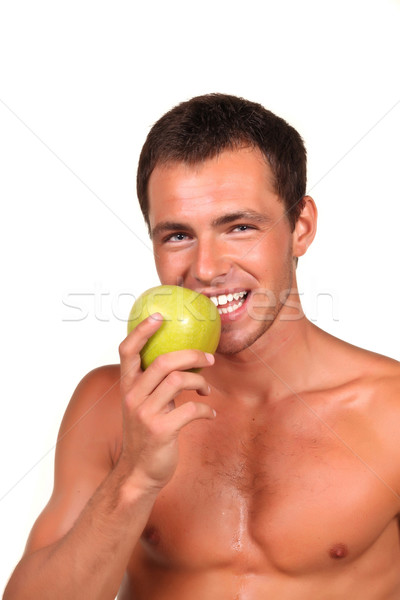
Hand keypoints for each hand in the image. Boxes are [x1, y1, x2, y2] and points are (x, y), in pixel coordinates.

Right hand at [117, 314, 215, 489]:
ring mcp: (146, 414)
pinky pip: (192, 409)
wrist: (138, 473)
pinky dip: (206, 410)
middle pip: (163, 361)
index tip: (160, 316)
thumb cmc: (146, 433)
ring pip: (178, 380)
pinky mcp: (162, 431)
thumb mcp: (143, 405)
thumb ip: (154, 383)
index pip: (127, 350)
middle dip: (191, 355)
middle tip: (209, 358)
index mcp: (127, 386)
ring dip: (200, 382)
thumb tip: (180, 359)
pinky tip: (210, 414)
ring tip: (207, 390)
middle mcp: (133, 396)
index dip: (142, 330)